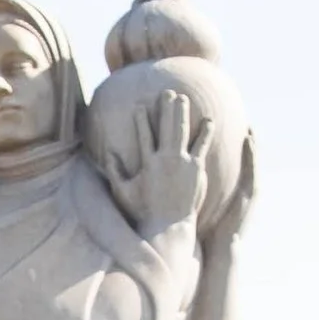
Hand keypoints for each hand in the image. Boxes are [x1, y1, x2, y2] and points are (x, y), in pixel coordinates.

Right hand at [109, 87, 210, 237]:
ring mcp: (183, 163)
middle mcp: (165, 159)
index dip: (142, 119)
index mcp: (148, 163)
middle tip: (168, 92)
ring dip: (183, 113)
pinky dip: (205, 132)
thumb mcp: (123, 193)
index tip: (140, 106)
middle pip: (166, 127)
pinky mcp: (196, 169)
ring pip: (183, 131)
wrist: (168, 226)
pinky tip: (209, 121)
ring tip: (184, 98)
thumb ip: (115, 172)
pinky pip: (202, 146)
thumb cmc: (143, 212)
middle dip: (166, 108)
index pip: (144, 135)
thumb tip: (109, 154)